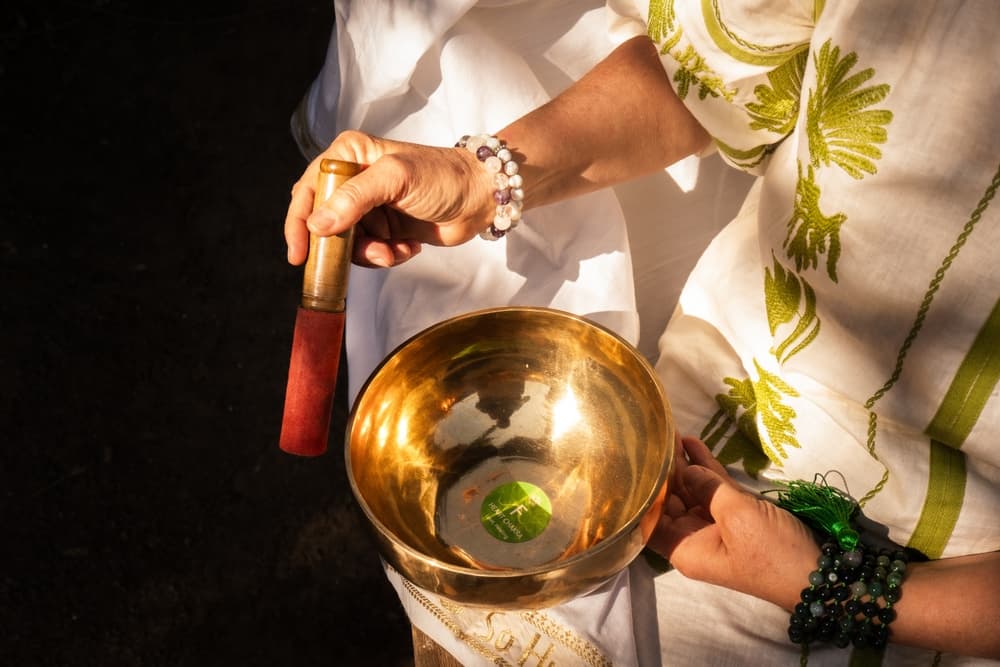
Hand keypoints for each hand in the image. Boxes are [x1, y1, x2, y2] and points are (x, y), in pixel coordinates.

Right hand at [284, 130, 495, 267]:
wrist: (481, 198)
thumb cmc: (442, 176)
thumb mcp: (395, 179)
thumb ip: (354, 199)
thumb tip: (317, 225)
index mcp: (349, 155)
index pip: (309, 189)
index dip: (299, 223)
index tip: (299, 255)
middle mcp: (354, 180)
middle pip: (324, 223)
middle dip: (343, 246)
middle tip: (368, 253)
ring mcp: (369, 207)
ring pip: (347, 244)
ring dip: (370, 254)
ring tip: (394, 251)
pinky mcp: (384, 229)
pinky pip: (370, 252)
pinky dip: (386, 256)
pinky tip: (407, 248)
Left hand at [648, 436, 819, 610]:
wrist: (819, 572)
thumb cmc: (772, 552)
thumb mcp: (736, 515)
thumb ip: (707, 488)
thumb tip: (688, 469)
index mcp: (685, 549)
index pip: (649, 520)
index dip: (641, 493)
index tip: (634, 463)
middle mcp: (694, 539)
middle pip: (669, 502)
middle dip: (660, 472)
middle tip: (649, 439)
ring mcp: (716, 527)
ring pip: (691, 491)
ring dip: (682, 464)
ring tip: (665, 433)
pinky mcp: (737, 516)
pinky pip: (713, 489)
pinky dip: (704, 467)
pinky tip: (691, 443)